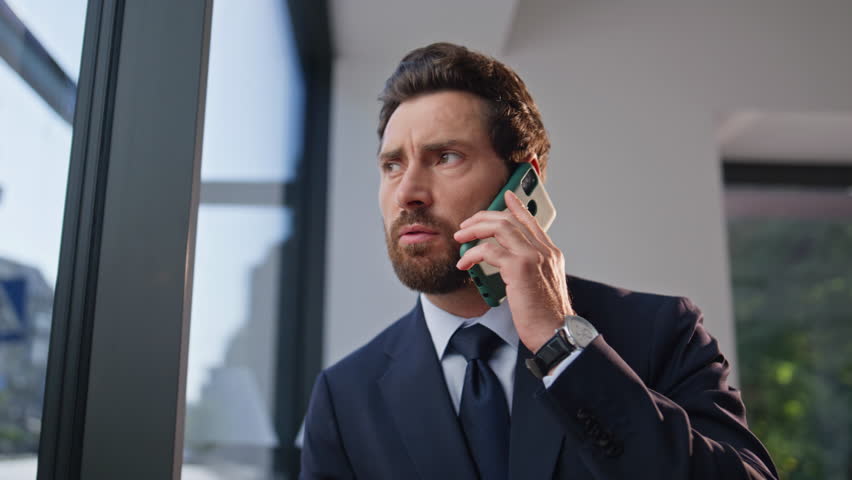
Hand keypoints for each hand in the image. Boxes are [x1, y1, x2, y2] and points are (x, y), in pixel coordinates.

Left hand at [454, 190, 573, 352]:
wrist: (557, 333)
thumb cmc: (546, 316)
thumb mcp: (542, 285)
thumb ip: (530, 269)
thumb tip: (509, 264)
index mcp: (550, 253)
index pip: (531, 221)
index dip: (516, 206)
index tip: (505, 196)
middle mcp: (544, 250)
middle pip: (510, 219)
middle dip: (483, 218)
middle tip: (466, 225)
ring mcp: (533, 256)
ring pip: (499, 228)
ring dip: (475, 230)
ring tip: (460, 238)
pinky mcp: (520, 268)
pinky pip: (489, 250)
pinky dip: (472, 254)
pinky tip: (465, 264)